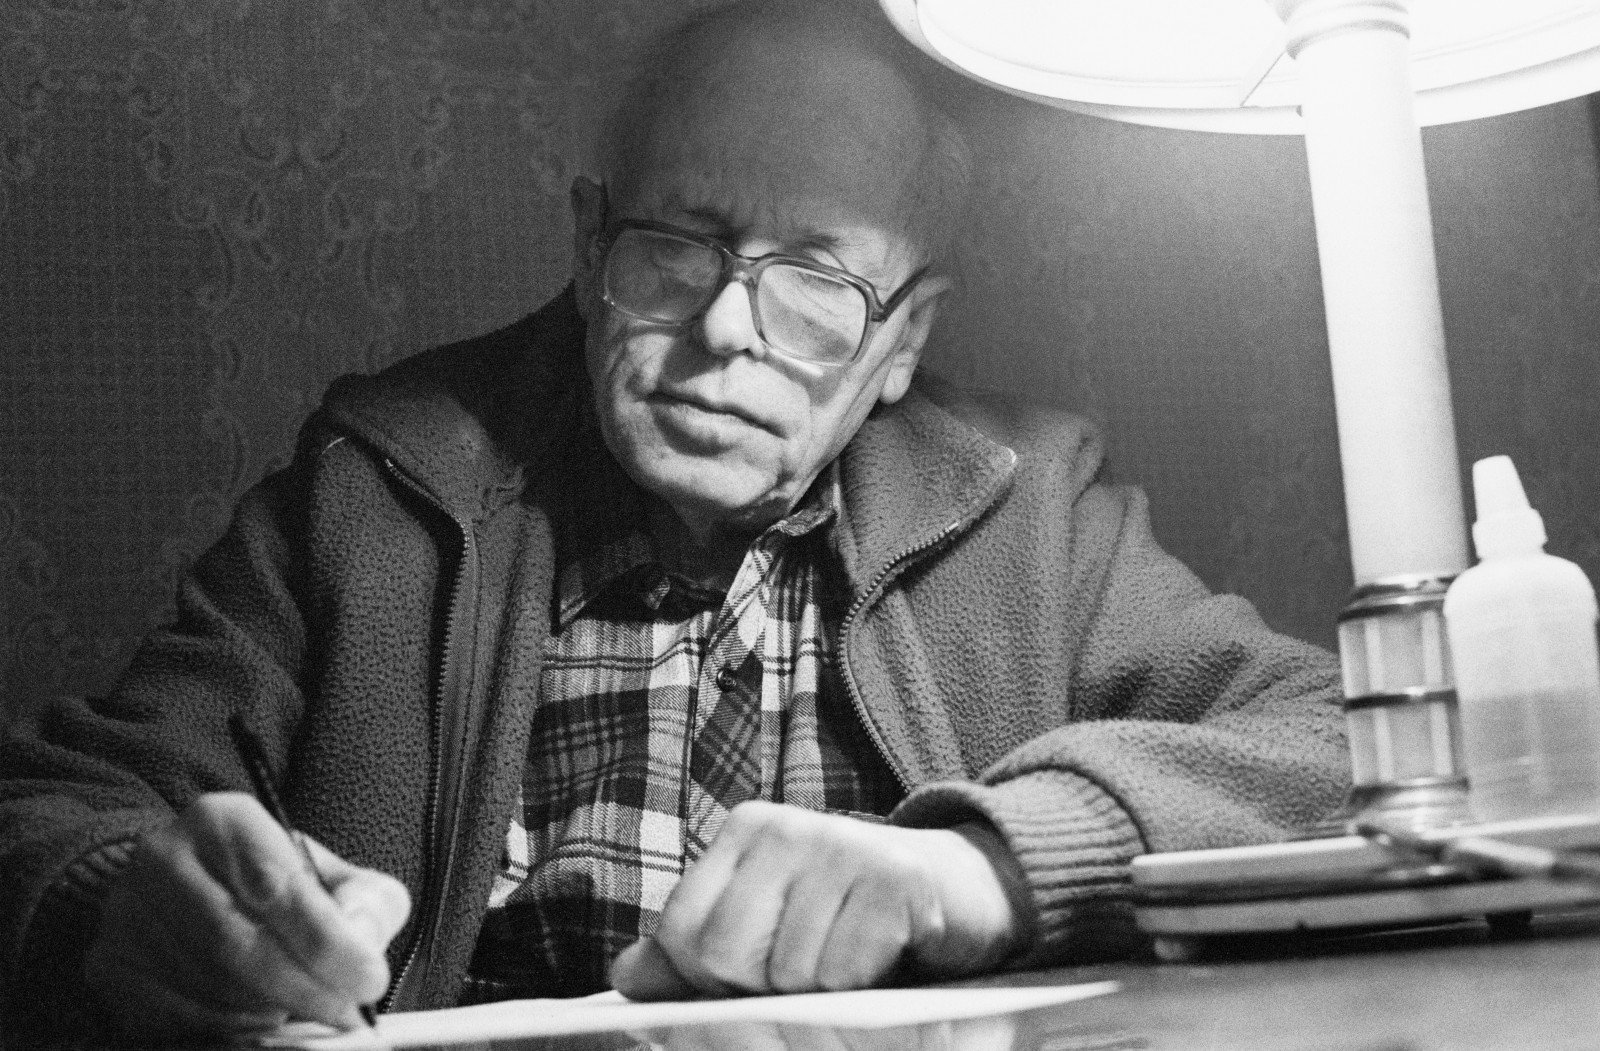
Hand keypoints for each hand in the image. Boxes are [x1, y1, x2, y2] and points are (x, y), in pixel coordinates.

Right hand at [84, 792, 410, 1039]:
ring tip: (303, 1009)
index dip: (327, 942)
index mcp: (225, 820)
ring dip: (266, 1009)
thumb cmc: (272, 884)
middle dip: (302, 987)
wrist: (188, 888)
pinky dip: (226, 1027)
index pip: (277, 886)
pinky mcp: (110, 962)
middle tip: (344, 1011)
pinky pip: (171, 1013)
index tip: (367, 980)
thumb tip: (362, 943)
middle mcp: (165, 857)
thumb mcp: (332, 875)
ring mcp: (128, 912)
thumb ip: (364, 902)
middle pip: (236, 940)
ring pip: (206, 982)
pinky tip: (258, 1021)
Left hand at [610, 801, 1022, 998]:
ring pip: (788, 973)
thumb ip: (696, 953)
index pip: (682, 933)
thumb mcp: (773, 927)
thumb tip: (626, 976)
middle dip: (762, 991)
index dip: (707, 982)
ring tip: (854, 960)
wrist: (968, 889)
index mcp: (746, 833)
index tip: (752, 980)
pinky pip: (844, 969)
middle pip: (726, 956)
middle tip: (810, 974)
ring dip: (822, 991)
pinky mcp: (894, 880)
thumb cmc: (858, 918)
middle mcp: (786, 828)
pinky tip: (886, 955)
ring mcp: (841, 847)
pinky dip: (863, 984)